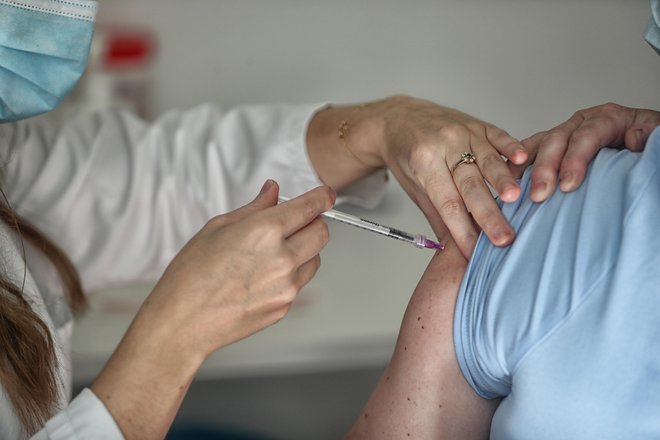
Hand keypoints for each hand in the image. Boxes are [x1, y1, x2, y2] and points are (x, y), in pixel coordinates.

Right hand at [140, 179, 333, 357]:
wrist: (183, 322)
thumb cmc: (191, 276)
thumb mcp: (218, 228)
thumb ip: (254, 208)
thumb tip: (272, 192)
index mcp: (265, 231)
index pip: (310, 207)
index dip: (322, 197)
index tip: (325, 194)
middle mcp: (282, 258)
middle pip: (322, 232)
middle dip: (313, 223)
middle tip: (295, 222)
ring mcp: (287, 285)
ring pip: (315, 258)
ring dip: (304, 250)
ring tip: (272, 253)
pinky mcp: (285, 306)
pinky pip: (300, 282)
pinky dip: (292, 274)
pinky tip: (263, 275)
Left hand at [368, 96, 527, 257]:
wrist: (400, 118)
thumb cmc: (408, 156)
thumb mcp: (415, 187)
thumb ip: (438, 216)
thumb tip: (454, 250)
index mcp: (424, 164)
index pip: (447, 204)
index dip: (462, 231)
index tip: (475, 254)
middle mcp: (445, 146)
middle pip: (469, 185)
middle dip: (489, 214)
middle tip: (504, 238)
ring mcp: (464, 132)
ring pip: (487, 160)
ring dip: (504, 181)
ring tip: (518, 200)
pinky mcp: (479, 124)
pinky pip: (498, 136)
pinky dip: (512, 147)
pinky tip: (522, 159)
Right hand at [518, 103, 659, 201]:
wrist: (645, 153)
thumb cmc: (647, 150)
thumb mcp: (654, 140)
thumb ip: (648, 138)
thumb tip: (635, 138)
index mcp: (610, 119)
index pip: (588, 134)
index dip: (575, 159)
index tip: (568, 185)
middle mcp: (583, 123)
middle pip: (558, 139)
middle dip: (546, 168)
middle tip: (539, 195)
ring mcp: (565, 134)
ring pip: (539, 145)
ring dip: (525, 168)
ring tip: (514, 189)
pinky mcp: (554, 149)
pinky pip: (530, 154)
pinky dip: (516, 167)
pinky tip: (507, 182)